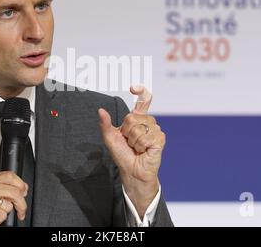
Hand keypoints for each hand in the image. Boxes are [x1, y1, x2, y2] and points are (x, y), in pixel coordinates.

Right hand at [0, 171, 27, 226]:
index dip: (21, 185)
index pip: (10, 175)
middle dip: (21, 204)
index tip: (24, 193)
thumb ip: (6, 189)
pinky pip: (1, 215)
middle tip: (20, 211)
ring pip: (8, 205)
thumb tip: (23, 188)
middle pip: (14, 192)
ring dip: (5, 213)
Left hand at [98, 86, 165, 216]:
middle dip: (126, 132)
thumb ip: (105, 124)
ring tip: (137, 148)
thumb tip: (100, 110)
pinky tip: (144, 151)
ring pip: (138, 127)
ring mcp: (155, 129)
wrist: (132, 171)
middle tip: (130, 142)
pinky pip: (145, 137)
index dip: (141, 91)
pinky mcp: (160, 139)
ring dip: (133, 140)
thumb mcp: (110, 138)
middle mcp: (148, 121)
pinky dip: (140, 146)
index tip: (133, 88)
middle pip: (132, 117)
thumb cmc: (123, 155)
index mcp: (137, 119)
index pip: (143, 100)